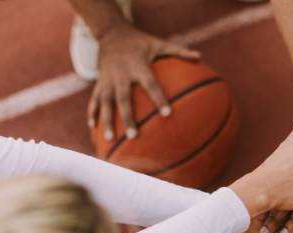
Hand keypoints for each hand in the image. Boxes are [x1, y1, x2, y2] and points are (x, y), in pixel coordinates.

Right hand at [88, 24, 199, 139]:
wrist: (111, 33)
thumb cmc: (141, 41)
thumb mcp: (159, 43)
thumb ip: (179, 51)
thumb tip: (200, 57)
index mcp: (138, 65)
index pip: (150, 84)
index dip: (159, 98)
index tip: (168, 114)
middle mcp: (121, 74)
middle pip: (124, 98)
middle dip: (128, 118)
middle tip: (134, 136)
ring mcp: (107, 79)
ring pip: (105, 102)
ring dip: (107, 120)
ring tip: (110, 139)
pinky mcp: (99, 82)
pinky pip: (94, 99)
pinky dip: (92, 112)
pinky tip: (93, 128)